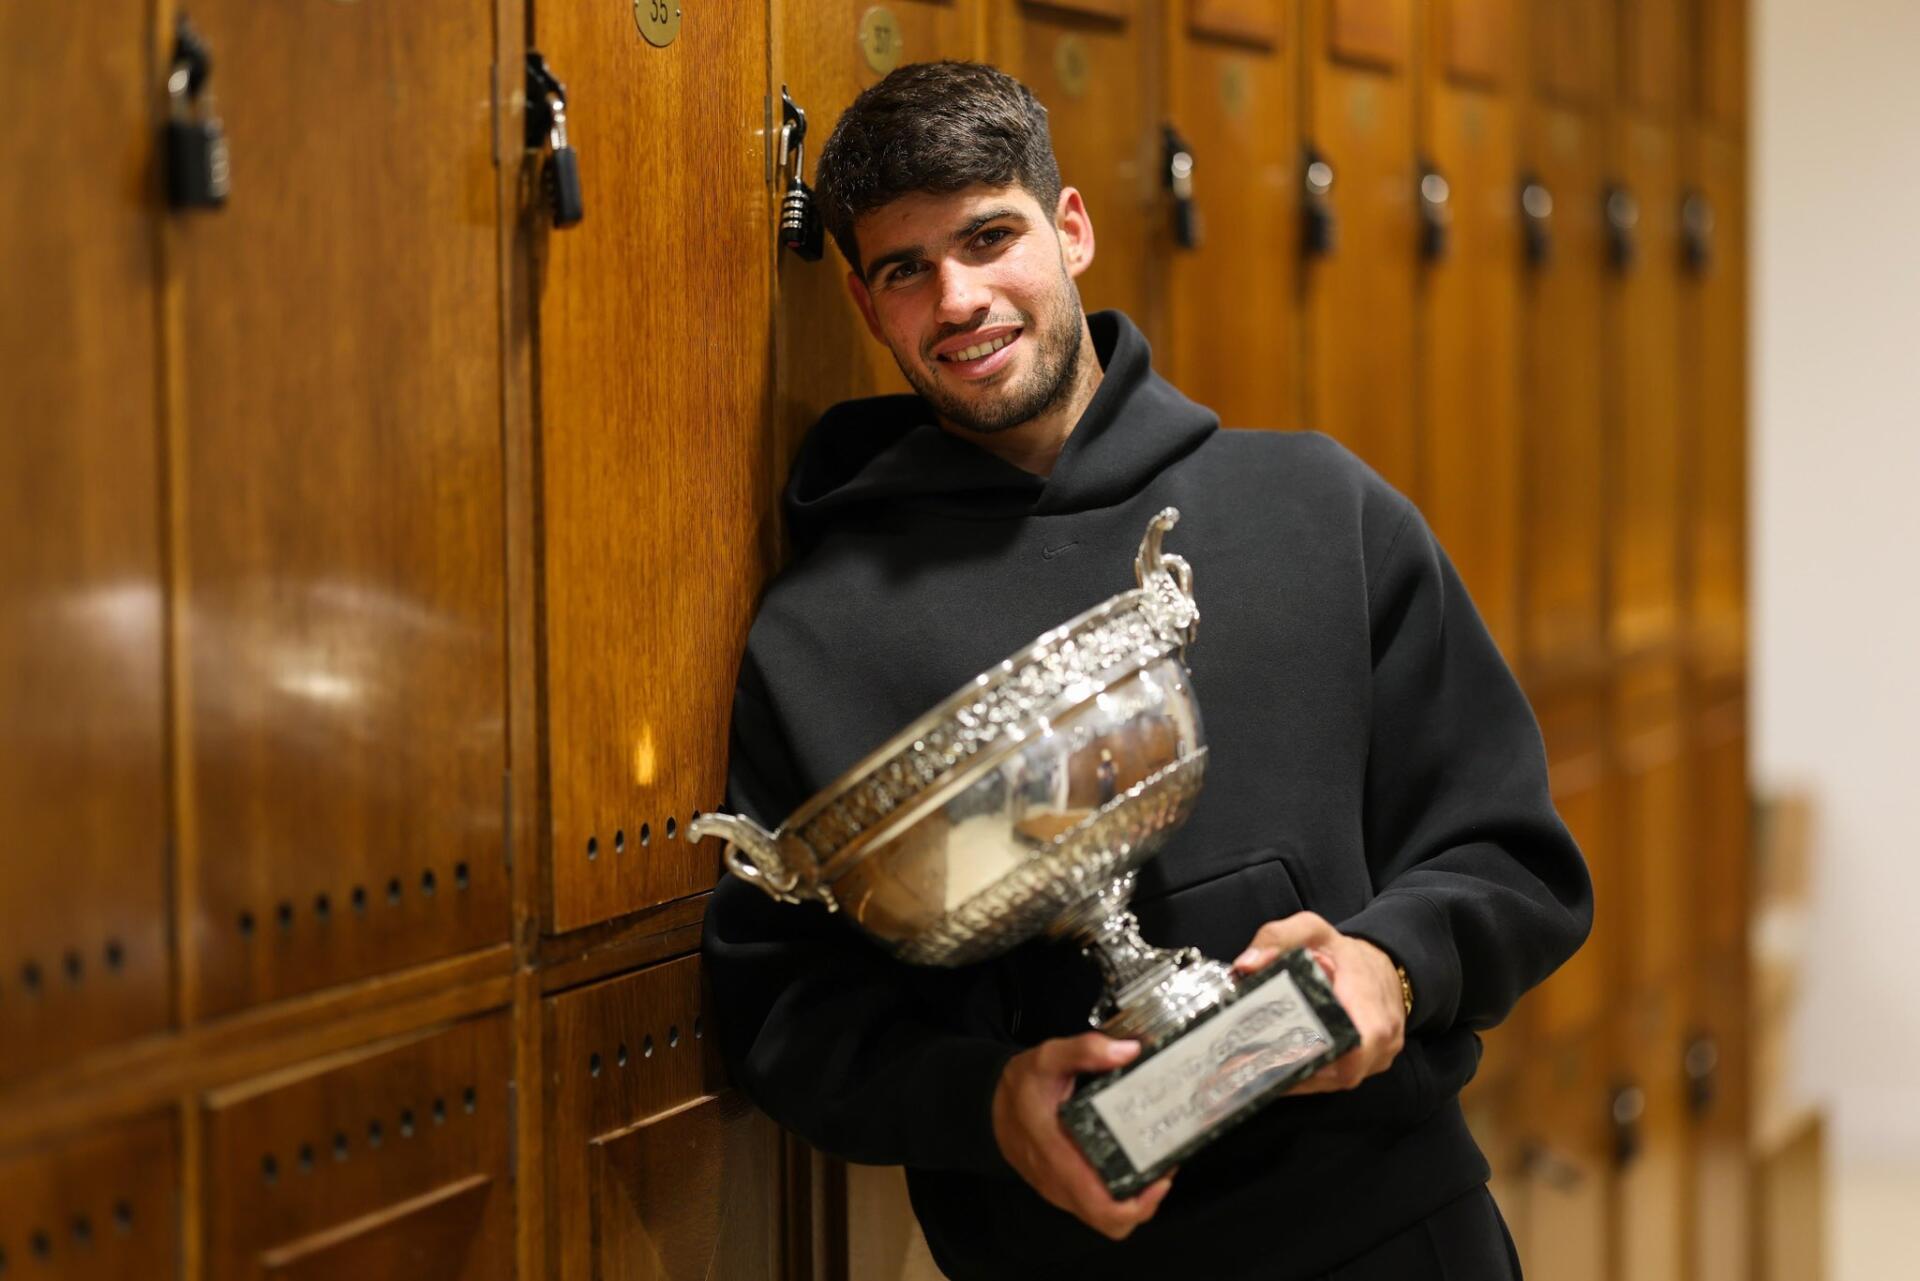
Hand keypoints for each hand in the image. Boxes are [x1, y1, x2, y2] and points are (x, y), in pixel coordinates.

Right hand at [991, 1032, 1175, 1238]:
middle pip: (1110, 1222)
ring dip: (1135, 1199)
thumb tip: (1129, 1051)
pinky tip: (1132, 1162)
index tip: (1161, 1179)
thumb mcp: (1047, 1057)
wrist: (991, 1106)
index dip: (1138, 1205)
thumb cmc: (1022, 1085)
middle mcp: (1060, 1184)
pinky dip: (1120, 1193)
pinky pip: (1096, 1205)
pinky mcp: (1063, 1189)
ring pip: (1105, 1217)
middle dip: (1145, 1203)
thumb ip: (1084, 1050)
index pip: (1101, 1207)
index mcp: (1057, 1156)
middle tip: (1164, 1168)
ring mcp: (1060, 1191)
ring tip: (1154, 1165)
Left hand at [1232, 911, 1405, 1094]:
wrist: (1382, 963)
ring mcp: (1380, 1056)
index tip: (1281, 1057)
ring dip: (1304, 1078)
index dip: (1322, 1060)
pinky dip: (1314, 1075)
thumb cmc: (1343, 952)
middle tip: (1257, 1066)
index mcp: (1369, 1003)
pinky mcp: (1373, 1064)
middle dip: (1300, 1072)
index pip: (1357, 1046)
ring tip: (1263, 1071)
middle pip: (1341, 1072)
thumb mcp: (1311, 930)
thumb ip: (1277, 939)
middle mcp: (1382, 1038)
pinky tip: (1284, 1070)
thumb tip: (1246, 964)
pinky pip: (1342, 1076)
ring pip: (1338, 1079)